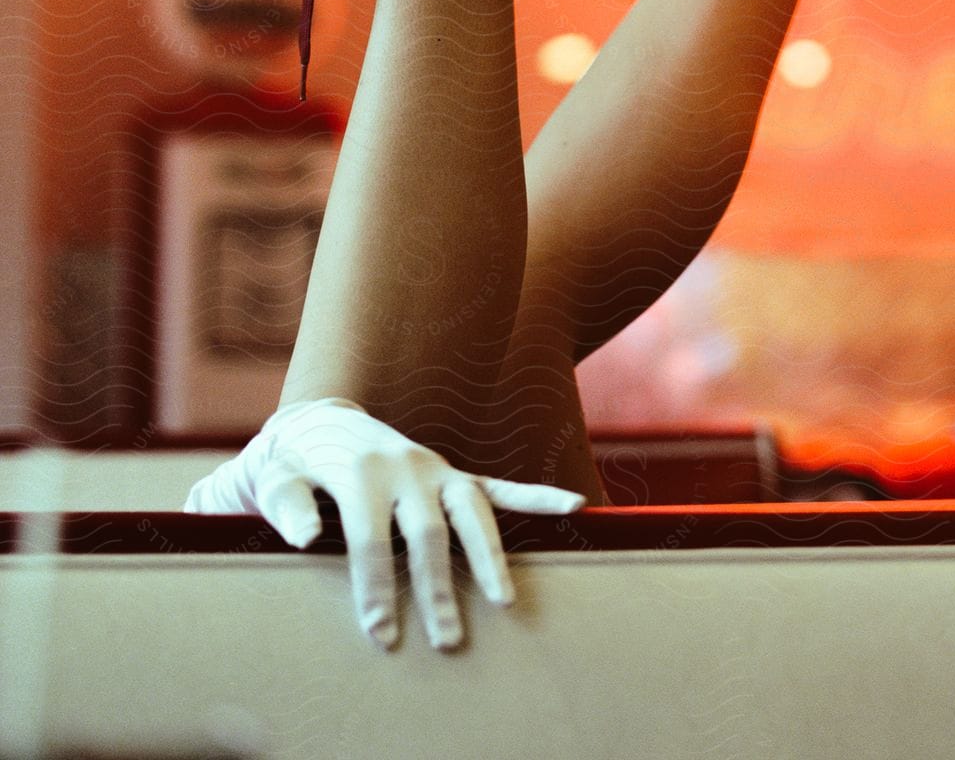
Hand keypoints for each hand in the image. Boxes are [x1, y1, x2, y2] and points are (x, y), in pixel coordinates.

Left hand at [183, 397, 584, 650]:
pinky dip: (538, 496)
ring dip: (488, 557)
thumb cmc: (287, 465)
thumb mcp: (271, 478)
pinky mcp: (451, 474)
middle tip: (445, 640)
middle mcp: (405, 466)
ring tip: (504, 603)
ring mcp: (435, 469)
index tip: (381, 633)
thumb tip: (305, 536)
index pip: (369, 537)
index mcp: (359, 471)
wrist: (315, 424)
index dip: (374, 586)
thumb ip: (286, 504)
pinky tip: (574, 508)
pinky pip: (499, 486)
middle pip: (427, 534)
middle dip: (437, 588)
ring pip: (473, 512)